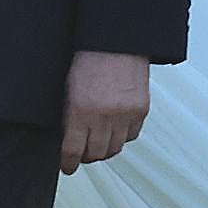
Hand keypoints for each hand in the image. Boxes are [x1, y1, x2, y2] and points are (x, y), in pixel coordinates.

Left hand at [60, 50, 149, 174]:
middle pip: (96, 153)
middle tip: (82, 154)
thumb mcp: (69, 85)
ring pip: (115, 148)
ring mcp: (124, 114)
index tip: (67, 166)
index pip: (73, 149)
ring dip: (105, 149)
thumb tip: (68, 135)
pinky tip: (115, 130)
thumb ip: (70, 112)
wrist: (116, 40)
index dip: (69, 162)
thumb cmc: (89, 56)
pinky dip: (122, 136)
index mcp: (80, 109)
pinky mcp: (140, 110)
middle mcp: (104, 115)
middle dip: (87, 156)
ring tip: (98, 143)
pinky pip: (131, 135)